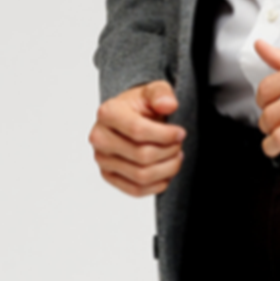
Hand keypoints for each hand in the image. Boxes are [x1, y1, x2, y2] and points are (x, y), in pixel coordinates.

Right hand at [91, 80, 184, 196]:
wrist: (129, 118)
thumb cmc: (140, 105)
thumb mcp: (153, 90)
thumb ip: (161, 93)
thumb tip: (168, 104)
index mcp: (107, 113)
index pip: (138, 131)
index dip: (166, 135)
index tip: (180, 133)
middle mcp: (99, 138)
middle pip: (142, 156)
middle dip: (169, 152)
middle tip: (178, 145)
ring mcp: (102, 159)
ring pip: (141, 176)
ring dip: (167, 169)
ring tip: (175, 157)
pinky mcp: (108, 176)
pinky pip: (136, 190)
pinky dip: (157, 184)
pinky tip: (165, 171)